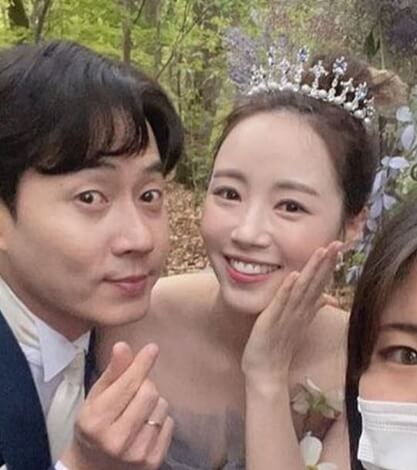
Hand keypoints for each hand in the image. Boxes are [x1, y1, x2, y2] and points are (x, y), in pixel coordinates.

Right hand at [61, 342, 172, 469]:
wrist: (93, 468)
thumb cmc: (94, 425)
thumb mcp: (95, 397)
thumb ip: (112, 372)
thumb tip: (123, 346)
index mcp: (96, 421)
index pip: (127, 385)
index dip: (142, 364)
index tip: (152, 348)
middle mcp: (116, 440)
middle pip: (150, 393)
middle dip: (145, 384)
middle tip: (134, 390)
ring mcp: (137, 454)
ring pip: (162, 407)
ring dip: (153, 402)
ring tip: (138, 411)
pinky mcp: (154, 462)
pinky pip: (169, 424)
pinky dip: (160, 419)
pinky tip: (145, 425)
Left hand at [242, 241, 341, 387]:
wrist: (266, 371)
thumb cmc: (280, 346)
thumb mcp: (298, 324)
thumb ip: (312, 309)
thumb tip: (328, 298)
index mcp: (304, 311)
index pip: (319, 284)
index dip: (327, 265)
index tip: (336, 246)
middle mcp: (299, 312)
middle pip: (315, 283)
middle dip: (325, 263)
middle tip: (336, 243)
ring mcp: (287, 316)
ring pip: (302, 289)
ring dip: (311, 271)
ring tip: (321, 252)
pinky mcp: (271, 321)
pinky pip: (281, 303)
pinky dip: (288, 290)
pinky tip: (295, 276)